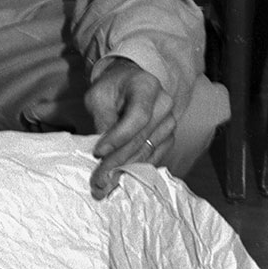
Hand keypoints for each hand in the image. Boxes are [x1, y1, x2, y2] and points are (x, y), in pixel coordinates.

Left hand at [85, 56, 175, 198]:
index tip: (98, 152)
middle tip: (98, 179)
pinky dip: (135, 169)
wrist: (127, 85)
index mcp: (146, 87)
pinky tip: (118, 178)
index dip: (118, 137)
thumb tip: (103, 152)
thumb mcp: (98, 96)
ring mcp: (169, 122)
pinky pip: (153, 158)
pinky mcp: (168, 138)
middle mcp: (164, 104)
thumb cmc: (111, 89)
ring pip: (146, 152)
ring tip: (104, 184)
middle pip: (141, 139)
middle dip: (117, 161)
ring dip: (124, 170)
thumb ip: (101, 119)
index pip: (138, 116)